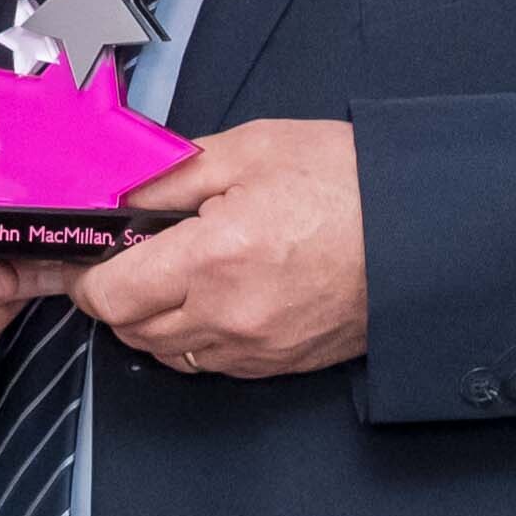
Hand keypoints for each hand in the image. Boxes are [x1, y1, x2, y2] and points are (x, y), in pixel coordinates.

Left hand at [79, 115, 369, 376]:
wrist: (425, 229)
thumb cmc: (347, 181)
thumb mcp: (250, 150)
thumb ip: (169, 175)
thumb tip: (115, 195)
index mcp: (213, 258)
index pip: (109, 294)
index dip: (89, 275)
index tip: (93, 254)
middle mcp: (228, 315)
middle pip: (129, 330)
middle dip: (117, 296)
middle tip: (134, 257)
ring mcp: (256, 348)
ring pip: (166, 353)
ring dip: (153, 321)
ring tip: (175, 276)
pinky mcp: (280, 364)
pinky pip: (210, 364)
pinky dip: (195, 339)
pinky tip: (212, 299)